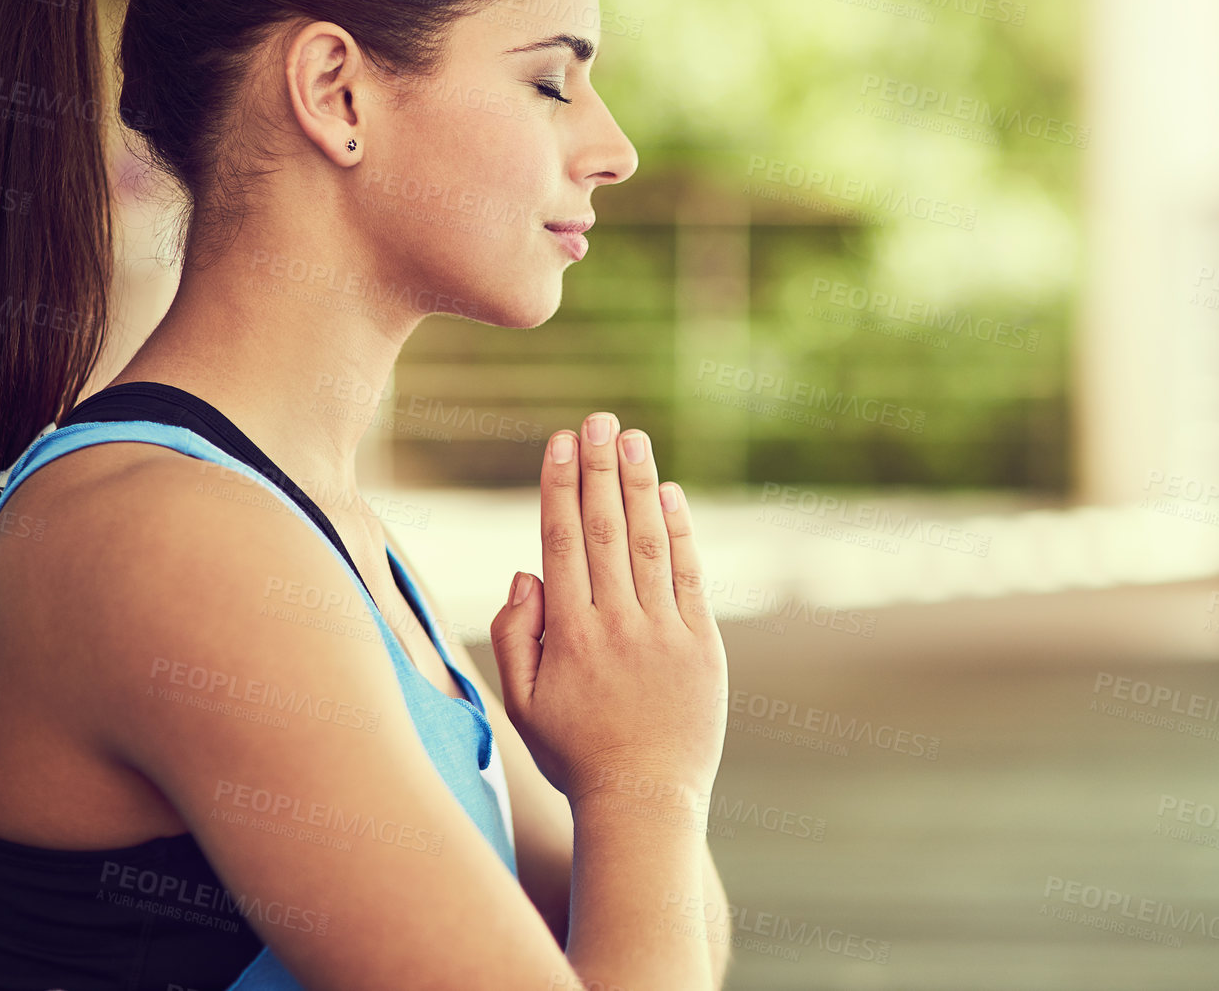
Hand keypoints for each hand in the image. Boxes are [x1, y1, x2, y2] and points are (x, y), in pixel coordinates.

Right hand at [490, 412, 727, 810]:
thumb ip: (516, 636)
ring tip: (633, 437)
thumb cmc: (575, 753)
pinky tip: (669, 493)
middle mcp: (617, 624)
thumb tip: (526, 572)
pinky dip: (680, 531)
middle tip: (599, 419)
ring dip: (639, 485)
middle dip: (601, 468)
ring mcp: (663, 632)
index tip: (562, 441)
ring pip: (648, 543)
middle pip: (604, 529)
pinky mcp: (702, 643)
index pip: (561, 542)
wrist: (645, 799)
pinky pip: (690, 575)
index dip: (560, 485)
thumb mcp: (522, 703)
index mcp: (569, 634)